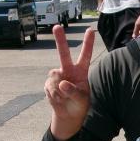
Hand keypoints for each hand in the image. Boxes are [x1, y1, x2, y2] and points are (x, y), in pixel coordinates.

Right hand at [45, 25, 95, 139]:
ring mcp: (57, 75)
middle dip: (60, 40)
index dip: (88, 44)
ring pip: (55, 78)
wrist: (68, 113)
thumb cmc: (79, 104)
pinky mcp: (49, 83)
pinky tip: (58, 99)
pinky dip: (54, 96)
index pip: (86, 56)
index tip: (91, 30)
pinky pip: (50, 88)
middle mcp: (68, 70)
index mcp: (81, 71)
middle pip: (63, 54)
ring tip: (65, 98)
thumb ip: (74, 92)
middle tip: (57, 27)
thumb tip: (62, 83)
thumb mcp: (82, 100)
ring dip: (60, 91)